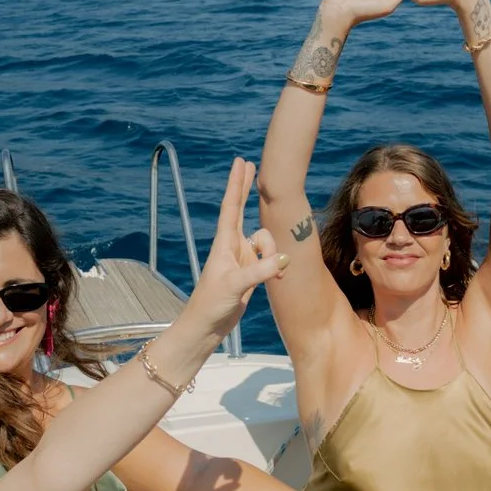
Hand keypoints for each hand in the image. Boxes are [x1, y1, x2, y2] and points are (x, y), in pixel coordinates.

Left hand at [183, 159, 288, 330]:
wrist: (206, 328)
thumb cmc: (210, 305)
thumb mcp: (234, 286)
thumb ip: (258, 271)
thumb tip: (284, 258)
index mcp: (224, 244)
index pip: (231, 207)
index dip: (236, 184)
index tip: (240, 162)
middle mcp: (233, 247)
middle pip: (242, 211)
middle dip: (246, 189)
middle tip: (251, 165)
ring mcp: (242, 259)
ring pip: (265, 240)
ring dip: (273, 251)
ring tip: (274, 275)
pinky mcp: (250, 273)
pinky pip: (269, 258)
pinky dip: (276, 264)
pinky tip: (279, 278)